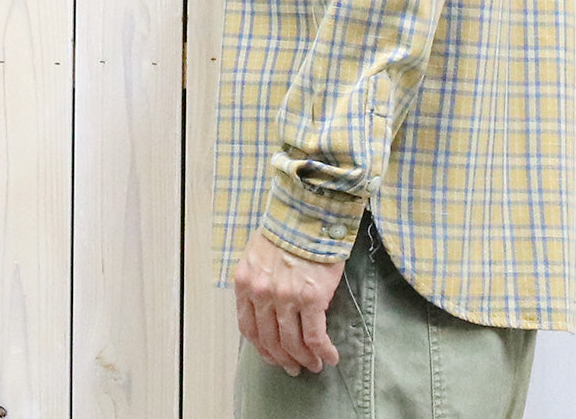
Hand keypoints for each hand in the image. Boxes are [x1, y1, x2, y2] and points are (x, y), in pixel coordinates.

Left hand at [233, 229, 344, 375]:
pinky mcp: (311, 298)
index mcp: (246, 282)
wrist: (311, 207)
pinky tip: (330, 357)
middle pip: (268, 341)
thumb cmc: (291, 224)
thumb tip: (275, 306)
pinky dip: (322, 351)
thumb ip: (262, 279)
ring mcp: (285, 297)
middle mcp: (261, 293)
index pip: (248, 328)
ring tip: (314, 366)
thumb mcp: (262, 251)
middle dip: (282, 359)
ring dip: (303, 360)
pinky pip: (314, 336)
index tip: (272, 357)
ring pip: (291, 343)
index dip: (261, 348)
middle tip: (294, 368)